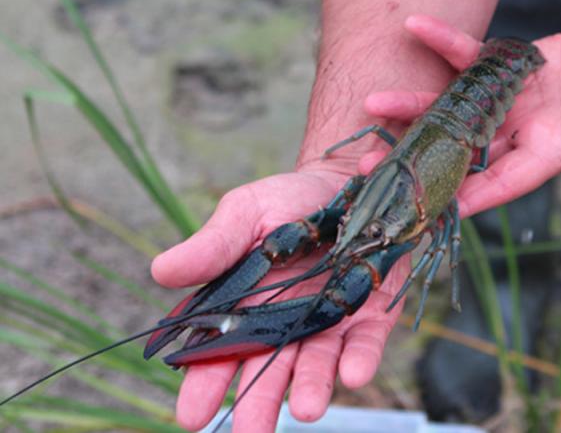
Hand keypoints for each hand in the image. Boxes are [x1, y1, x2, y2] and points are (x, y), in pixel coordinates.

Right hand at [151, 169, 411, 431]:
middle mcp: (285, 321)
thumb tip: (160, 271)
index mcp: (245, 305)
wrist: (345, 180)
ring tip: (304, 411)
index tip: (191, 415)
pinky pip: (365, 341)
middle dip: (258, 404)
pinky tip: (353, 376)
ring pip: (316, 363)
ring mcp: (329, 320)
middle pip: (267, 369)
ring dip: (310, 387)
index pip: (219, 350)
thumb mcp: (244, 214)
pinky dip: (359, 359)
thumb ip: (212, 246)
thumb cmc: (287, 200)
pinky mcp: (370, 313)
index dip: (204, 382)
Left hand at [360, 14, 560, 219]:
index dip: (465, 196)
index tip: (425, 208)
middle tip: (372, 165)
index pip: (500, 184)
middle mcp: (518, 134)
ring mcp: (507, 102)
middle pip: (460, 152)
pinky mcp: (507, 68)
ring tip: (371, 103)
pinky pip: (469, 56)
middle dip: (418, 159)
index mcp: (547, 156)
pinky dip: (444, 42)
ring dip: (413, 106)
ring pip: (453, 108)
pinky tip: (413, 25)